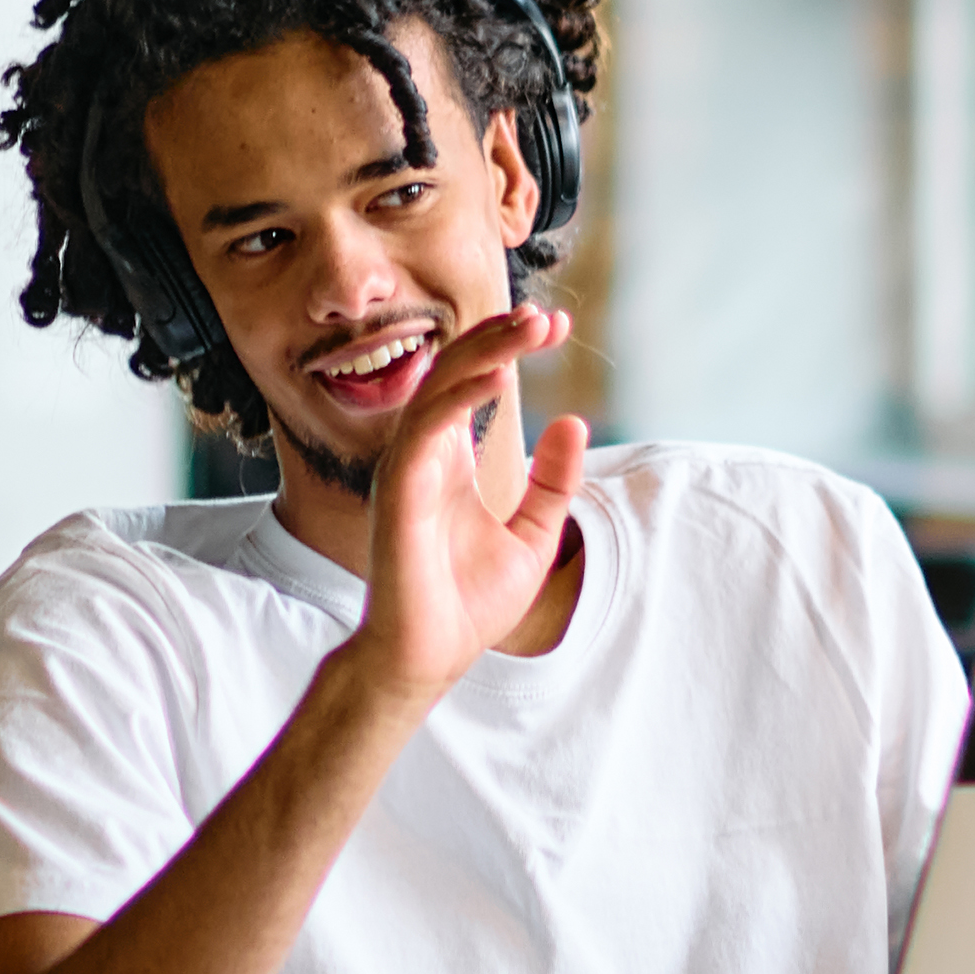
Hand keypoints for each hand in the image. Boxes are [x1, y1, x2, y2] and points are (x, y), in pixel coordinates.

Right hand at [341, 306, 584, 705]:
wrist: (432, 656)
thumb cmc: (470, 602)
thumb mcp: (532, 535)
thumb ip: (553, 483)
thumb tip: (574, 423)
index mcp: (450, 459)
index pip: (475, 382)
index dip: (511, 347)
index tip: (557, 325)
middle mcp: (424, 453)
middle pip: (456, 371)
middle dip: (501, 336)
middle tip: (547, 317)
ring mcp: (408, 468)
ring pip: (439, 387)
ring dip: (486, 352)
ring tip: (531, 327)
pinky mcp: (400, 491)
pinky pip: (426, 428)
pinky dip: (460, 397)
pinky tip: (499, 375)